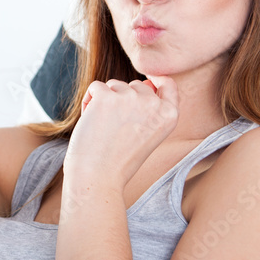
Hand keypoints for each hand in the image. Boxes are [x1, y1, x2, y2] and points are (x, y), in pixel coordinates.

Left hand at [63, 77, 178, 193]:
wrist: (98, 177)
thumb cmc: (120, 160)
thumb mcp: (149, 135)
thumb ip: (152, 109)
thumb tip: (147, 81)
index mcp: (170, 116)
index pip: (168, 84)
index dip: (155, 82)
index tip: (143, 90)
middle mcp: (154, 104)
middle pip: (136, 85)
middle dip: (123, 99)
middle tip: (116, 128)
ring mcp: (131, 98)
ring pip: (115, 85)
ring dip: (105, 101)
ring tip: (103, 128)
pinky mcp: (107, 96)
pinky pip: (96, 87)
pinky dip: (89, 102)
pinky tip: (90, 121)